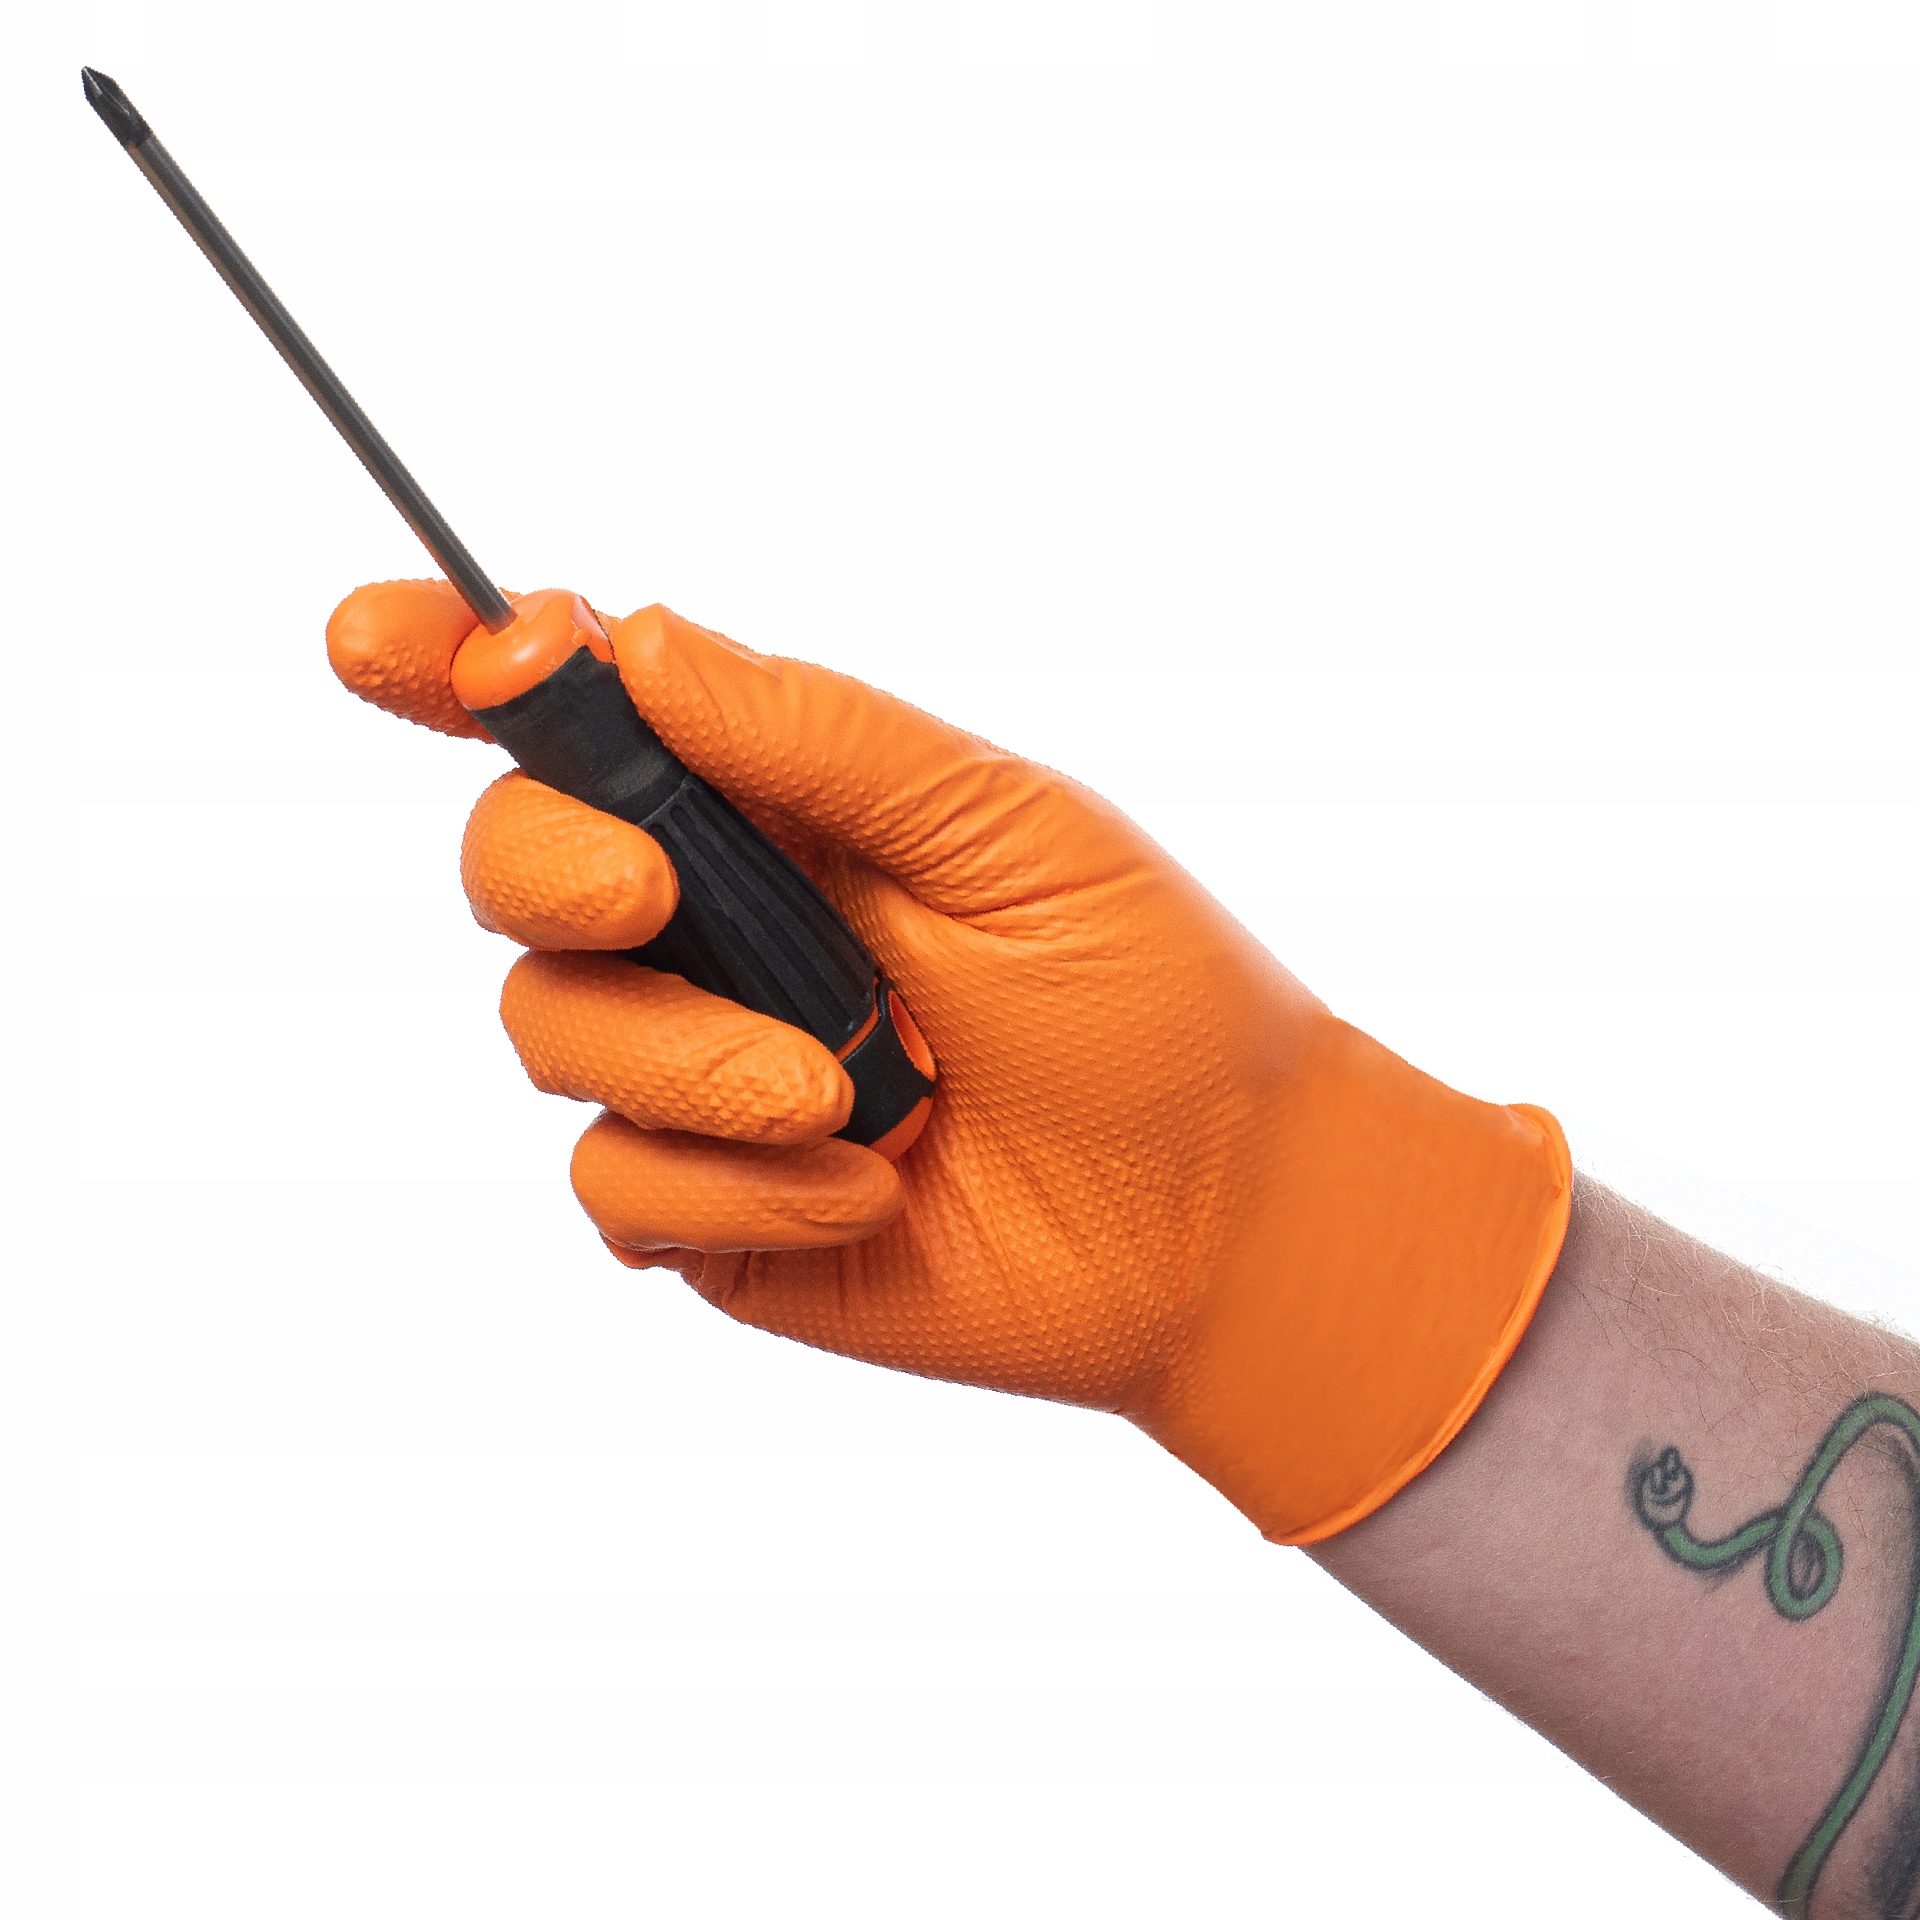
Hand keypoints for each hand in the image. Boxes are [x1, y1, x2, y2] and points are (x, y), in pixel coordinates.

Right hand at [327, 580, 1570, 1542]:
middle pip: (512, 862)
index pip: (584, 721)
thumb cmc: (1142, 995)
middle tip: (648, 892)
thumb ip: (818, 739)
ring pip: (552, 1030)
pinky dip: (733, 1191)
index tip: (382, 639)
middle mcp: (715, 928)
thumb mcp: (1004, 825)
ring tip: (845, 1094)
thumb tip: (638, 640)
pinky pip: (615, 1190)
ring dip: (685, 1058)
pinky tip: (869, 1191)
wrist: (1218, 1212)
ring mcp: (698, 1073)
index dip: (455, 671)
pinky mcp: (706, 1212)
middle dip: (545, 862)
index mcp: (778, 809)